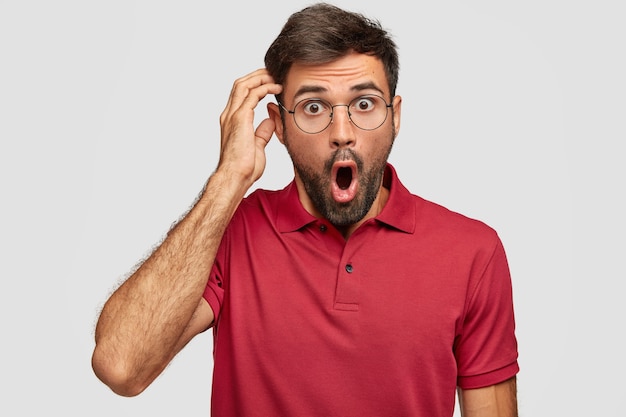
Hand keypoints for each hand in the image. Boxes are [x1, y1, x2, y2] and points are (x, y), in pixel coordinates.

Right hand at [217, 68, 282, 186]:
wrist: (236, 177)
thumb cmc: (244, 168)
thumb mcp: (257, 146)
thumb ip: (262, 132)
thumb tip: (270, 121)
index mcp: (231, 120)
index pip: (241, 94)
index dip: (255, 84)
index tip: (270, 82)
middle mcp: (229, 115)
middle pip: (240, 84)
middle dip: (257, 75)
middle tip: (273, 73)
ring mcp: (232, 116)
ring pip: (243, 85)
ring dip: (260, 77)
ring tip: (275, 76)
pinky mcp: (240, 119)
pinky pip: (252, 95)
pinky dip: (264, 88)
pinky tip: (276, 88)